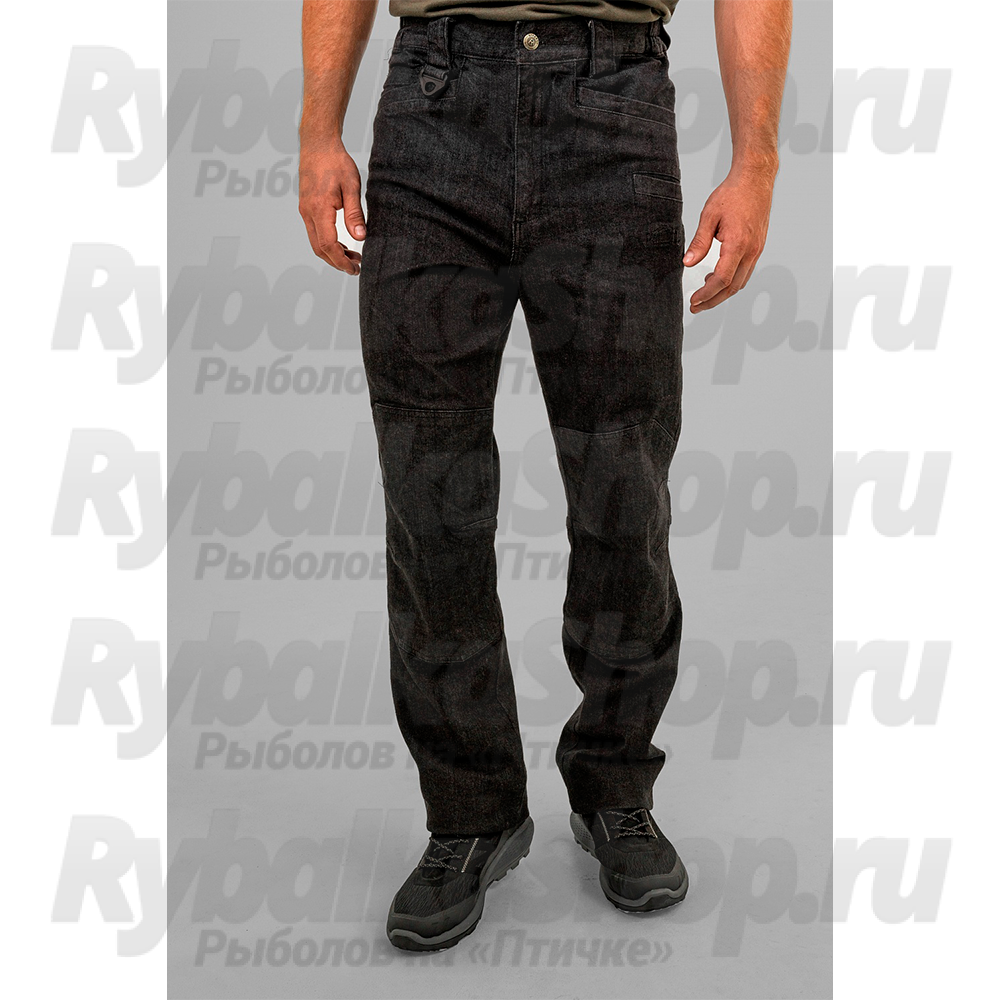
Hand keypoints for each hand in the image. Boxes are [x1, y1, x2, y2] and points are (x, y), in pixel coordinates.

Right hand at [298, 141, 365, 274]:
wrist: (317, 143)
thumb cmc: (335, 161)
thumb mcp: (351, 186)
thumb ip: (354, 213)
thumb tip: (360, 237)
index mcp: (319, 209)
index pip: (328, 245)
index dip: (341, 261)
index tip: (355, 269)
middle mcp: (308, 212)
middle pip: (319, 249)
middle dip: (337, 262)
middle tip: (356, 266)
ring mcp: (305, 211)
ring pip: (316, 242)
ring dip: (333, 253)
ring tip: (353, 256)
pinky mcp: (306, 208)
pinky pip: (315, 232)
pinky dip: (328, 243)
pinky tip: (342, 242)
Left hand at [682, 161, 776, 312]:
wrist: (756, 179)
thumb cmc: (733, 193)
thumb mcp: (709, 215)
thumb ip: (699, 241)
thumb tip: (688, 263)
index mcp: (738, 244)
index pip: (722, 279)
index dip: (707, 294)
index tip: (693, 300)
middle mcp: (751, 251)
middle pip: (732, 287)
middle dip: (713, 300)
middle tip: (696, 307)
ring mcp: (757, 250)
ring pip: (740, 282)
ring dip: (722, 293)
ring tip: (703, 295)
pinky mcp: (758, 247)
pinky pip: (745, 272)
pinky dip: (731, 281)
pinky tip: (716, 278)